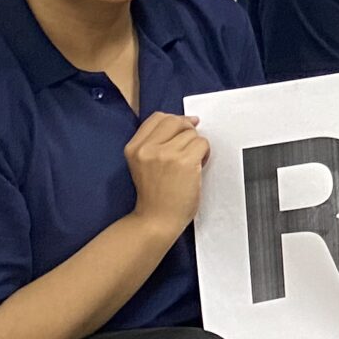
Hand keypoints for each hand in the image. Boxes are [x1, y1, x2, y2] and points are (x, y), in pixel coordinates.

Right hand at [125, 113, 209, 232]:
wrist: (156, 220)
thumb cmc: (155, 194)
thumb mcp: (144, 163)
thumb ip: (158, 141)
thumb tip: (190, 120)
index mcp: (134, 147)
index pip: (158, 118)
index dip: (175, 121)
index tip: (183, 130)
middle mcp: (147, 149)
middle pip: (176, 121)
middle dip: (187, 131)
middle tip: (189, 149)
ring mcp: (166, 154)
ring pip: (192, 133)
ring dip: (196, 146)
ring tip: (190, 164)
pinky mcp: (184, 161)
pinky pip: (203, 144)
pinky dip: (204, 154)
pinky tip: (197, 167)